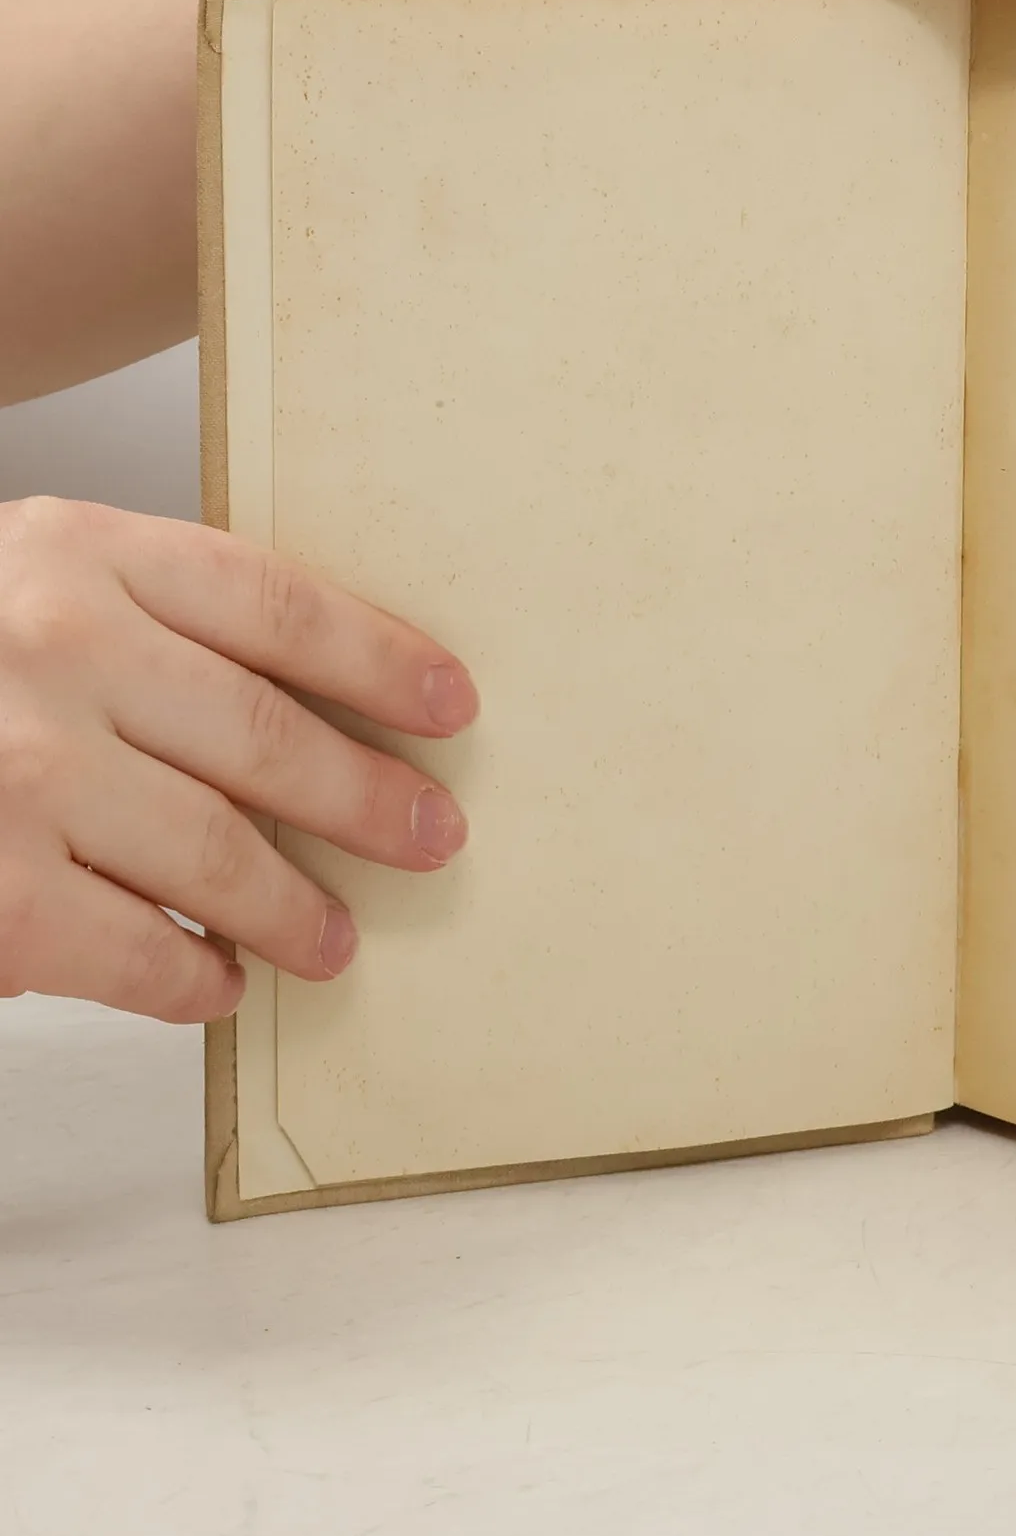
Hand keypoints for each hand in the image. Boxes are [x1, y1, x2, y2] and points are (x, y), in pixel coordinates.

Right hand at [0, 499, 476, 1022]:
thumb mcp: (28, 584)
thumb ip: (153, 619)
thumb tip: (328, 706)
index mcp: (79, 552)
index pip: (280, 606)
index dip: (383, 661)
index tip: (452, 708)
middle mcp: (53, 647)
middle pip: (270, 736)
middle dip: (370, 799)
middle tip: (433, 836)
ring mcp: (17, 772)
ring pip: (218, 854)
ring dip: (295, 906)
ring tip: (336, 937)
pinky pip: (136, 953)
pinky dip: (192, 978)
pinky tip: (218, 983)